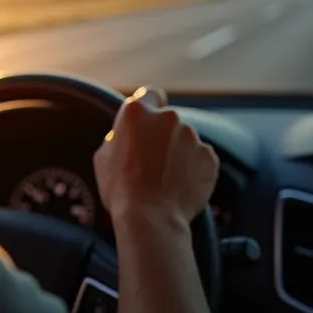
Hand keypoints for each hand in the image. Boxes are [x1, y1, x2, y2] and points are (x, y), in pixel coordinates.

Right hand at [93, 86, 218, 225]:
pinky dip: (194, 169)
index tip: (149, 120)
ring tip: (167, 179)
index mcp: (137, 112)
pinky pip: (201, 158)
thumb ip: (118, 137)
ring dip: (179, 153)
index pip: (151, 94)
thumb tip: (125, 135)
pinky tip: (181, 185)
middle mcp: (168, 117)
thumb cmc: (120, 189)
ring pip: (186, 140)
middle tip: (153, 161)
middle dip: (163, 136)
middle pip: (168, 121)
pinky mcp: (209, 157)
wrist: (150, 218)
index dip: (150, 105)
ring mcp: (192, 136)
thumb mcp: (103, 157)